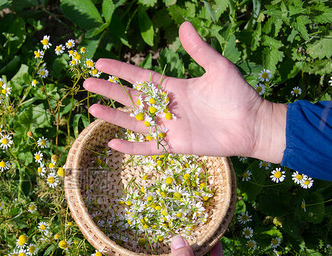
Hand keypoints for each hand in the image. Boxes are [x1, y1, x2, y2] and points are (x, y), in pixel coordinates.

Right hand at [83, 21, 286, 163]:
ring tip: (92, 109)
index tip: (100, 63)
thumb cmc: (237, 95)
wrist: (251, 124)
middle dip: (108, 91)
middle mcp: (165, 107)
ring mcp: (168, 127)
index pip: (139, 77)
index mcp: (172, 87)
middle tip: (86, 83)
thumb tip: (183, 25)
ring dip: (113, 116)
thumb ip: (199, 50)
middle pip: (130, 98)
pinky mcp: (174, 145)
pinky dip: (131, 147)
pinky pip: (147, 147)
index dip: (120, 70)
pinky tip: (112, 143)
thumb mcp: (218, 67)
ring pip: (133, 122)